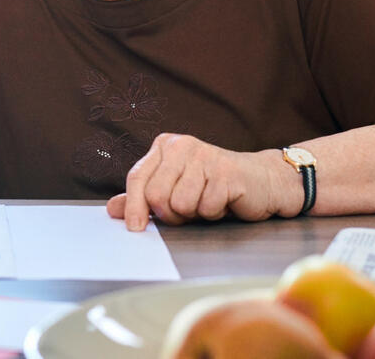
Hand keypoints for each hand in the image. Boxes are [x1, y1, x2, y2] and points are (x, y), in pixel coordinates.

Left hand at [106, 134, 296, 230]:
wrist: (262, 182)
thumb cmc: (214, 186)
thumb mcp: (174, 190)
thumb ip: (143, 197)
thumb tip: (112, 210)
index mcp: (166, 146)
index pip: (137, 177)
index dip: (134, 207)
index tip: (134, 229)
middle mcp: (182, 146)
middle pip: (156, 196)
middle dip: (171, 214)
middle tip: (189, 209)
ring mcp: (205, 156)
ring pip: (180, 204)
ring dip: (195, 213)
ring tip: (207, 201)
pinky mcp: (226, 172)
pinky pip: (206, 208)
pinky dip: (214, 212)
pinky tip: (224, 201)